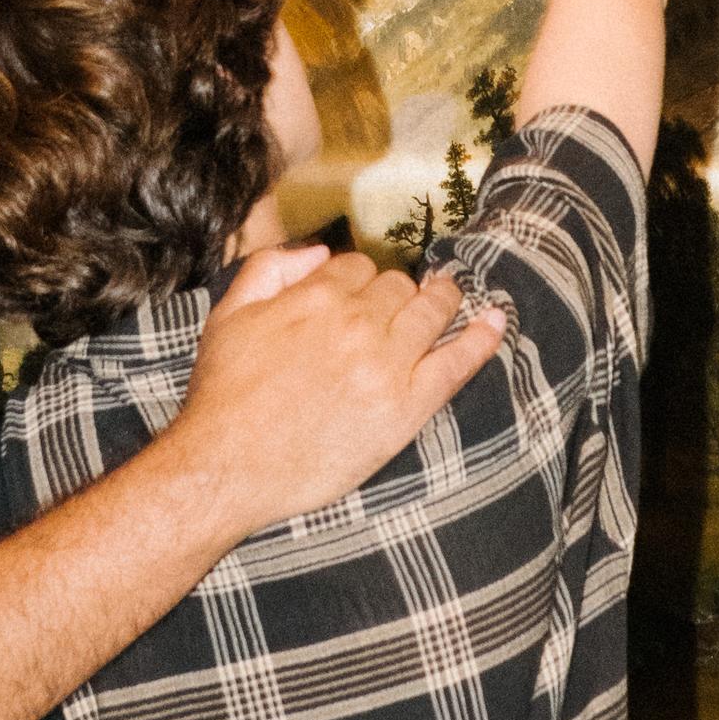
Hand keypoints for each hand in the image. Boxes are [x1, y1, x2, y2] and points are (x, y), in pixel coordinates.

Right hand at [164, 243, 508, 534]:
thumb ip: (268, 270)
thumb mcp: (227, 315)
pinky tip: (496, 320)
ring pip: (431, 311)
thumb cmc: (222, 396)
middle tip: (393, 311)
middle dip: (395, 293)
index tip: (358, 298)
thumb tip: (318, 252)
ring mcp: (386, 364)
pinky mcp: (406, 406)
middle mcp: (357, 322)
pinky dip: (481, 338)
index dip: (359, 281)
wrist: (226, 467)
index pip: (357, 266)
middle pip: (397, 286)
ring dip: (443, 299)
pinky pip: (457, 361)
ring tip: (449, 299)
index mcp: (316, 296)